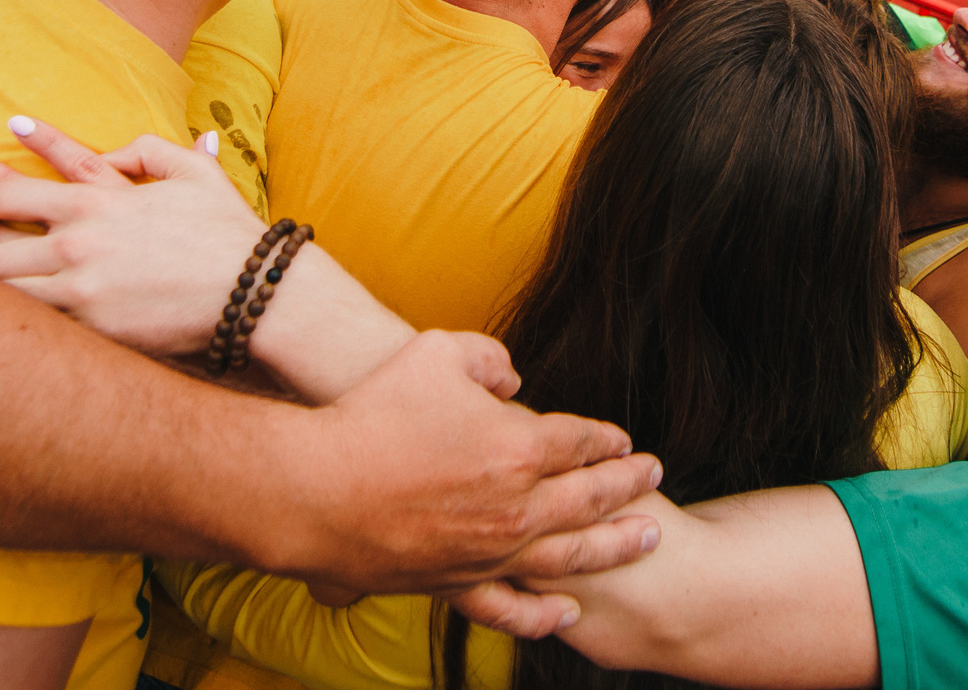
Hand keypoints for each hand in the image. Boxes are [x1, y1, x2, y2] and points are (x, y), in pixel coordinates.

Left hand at [0, 118, 262, 358]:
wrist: (252, 292)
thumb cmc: (228, 234)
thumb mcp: (197, 175)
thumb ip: (152, 152)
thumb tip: (116, 152)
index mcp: (107, 194)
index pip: (53, 160)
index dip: (18, 147)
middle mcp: (82, 233)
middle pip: (0, 216)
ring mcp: (79, 280)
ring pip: (0, 272)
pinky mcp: (85, 323)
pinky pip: (27, 316)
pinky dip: (1, 310)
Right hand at [275, 331, 660, 625]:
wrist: (314, 489)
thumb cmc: (372, 413)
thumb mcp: (436, 353)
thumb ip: (488, 357)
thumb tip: (513, 379)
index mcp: (520, 447)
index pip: (582, 442)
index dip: (608, 440)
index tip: (623, 441)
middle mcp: (517, 507)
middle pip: (592, 498)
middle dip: (628, 487)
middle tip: (654, 479)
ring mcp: (490, 551)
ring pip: (570, 554)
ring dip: (614, 545)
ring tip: (647, 538)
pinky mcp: (457, 583)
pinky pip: (512, 606)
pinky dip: (545, 613)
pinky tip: (568, 611)